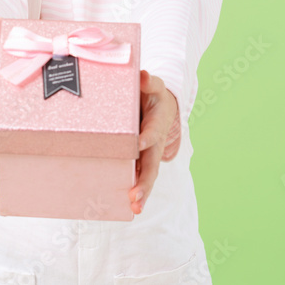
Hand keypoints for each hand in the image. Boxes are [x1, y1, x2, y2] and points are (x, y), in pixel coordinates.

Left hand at [128, 69, 177, 214]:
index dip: (145, 139)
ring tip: (133, 208)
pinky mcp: (139, 158)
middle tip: (135, 198)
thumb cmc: (152, 94)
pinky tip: (123, 204)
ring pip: (145, 175)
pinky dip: (132, 189)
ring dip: (140, 192)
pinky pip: (136, 175)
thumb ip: (149, 82)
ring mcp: (147, 153)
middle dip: (144, 182)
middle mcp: (153, 143)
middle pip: (151, 165)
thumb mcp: (153, 85)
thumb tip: (143, 76)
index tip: (139, 144)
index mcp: (156, 124)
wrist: (160, 105)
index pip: (150, 133)